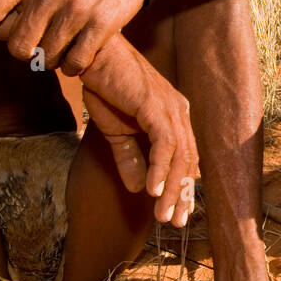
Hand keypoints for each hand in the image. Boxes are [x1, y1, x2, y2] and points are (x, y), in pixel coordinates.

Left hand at [0, 0, 147, 74]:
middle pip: (19, 46)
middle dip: (28, 53)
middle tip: (41, 47)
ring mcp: (75, 9)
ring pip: (48, 58)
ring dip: (55, 61)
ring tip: (66, 47)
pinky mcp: (99, 25)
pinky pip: (74, 64)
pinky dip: (74, 67)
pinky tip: (80, 57)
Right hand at [79, 36, 198, 226]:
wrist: (92, 57)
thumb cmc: (105, 88)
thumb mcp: (117, 132)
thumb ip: (131, 159)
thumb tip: (140, 189)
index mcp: (173, 117)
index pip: (185, 159)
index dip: (182, 188)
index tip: (176, 214)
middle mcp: (179, 112)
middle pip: (188, 162)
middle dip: (182, 195)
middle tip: (175, 222)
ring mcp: (171, 108)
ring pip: (180, 157)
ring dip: (171, 189)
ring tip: (162, 214)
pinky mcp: (156, 106)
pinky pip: (165, 144)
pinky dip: (160, 169)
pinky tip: (152, 191)